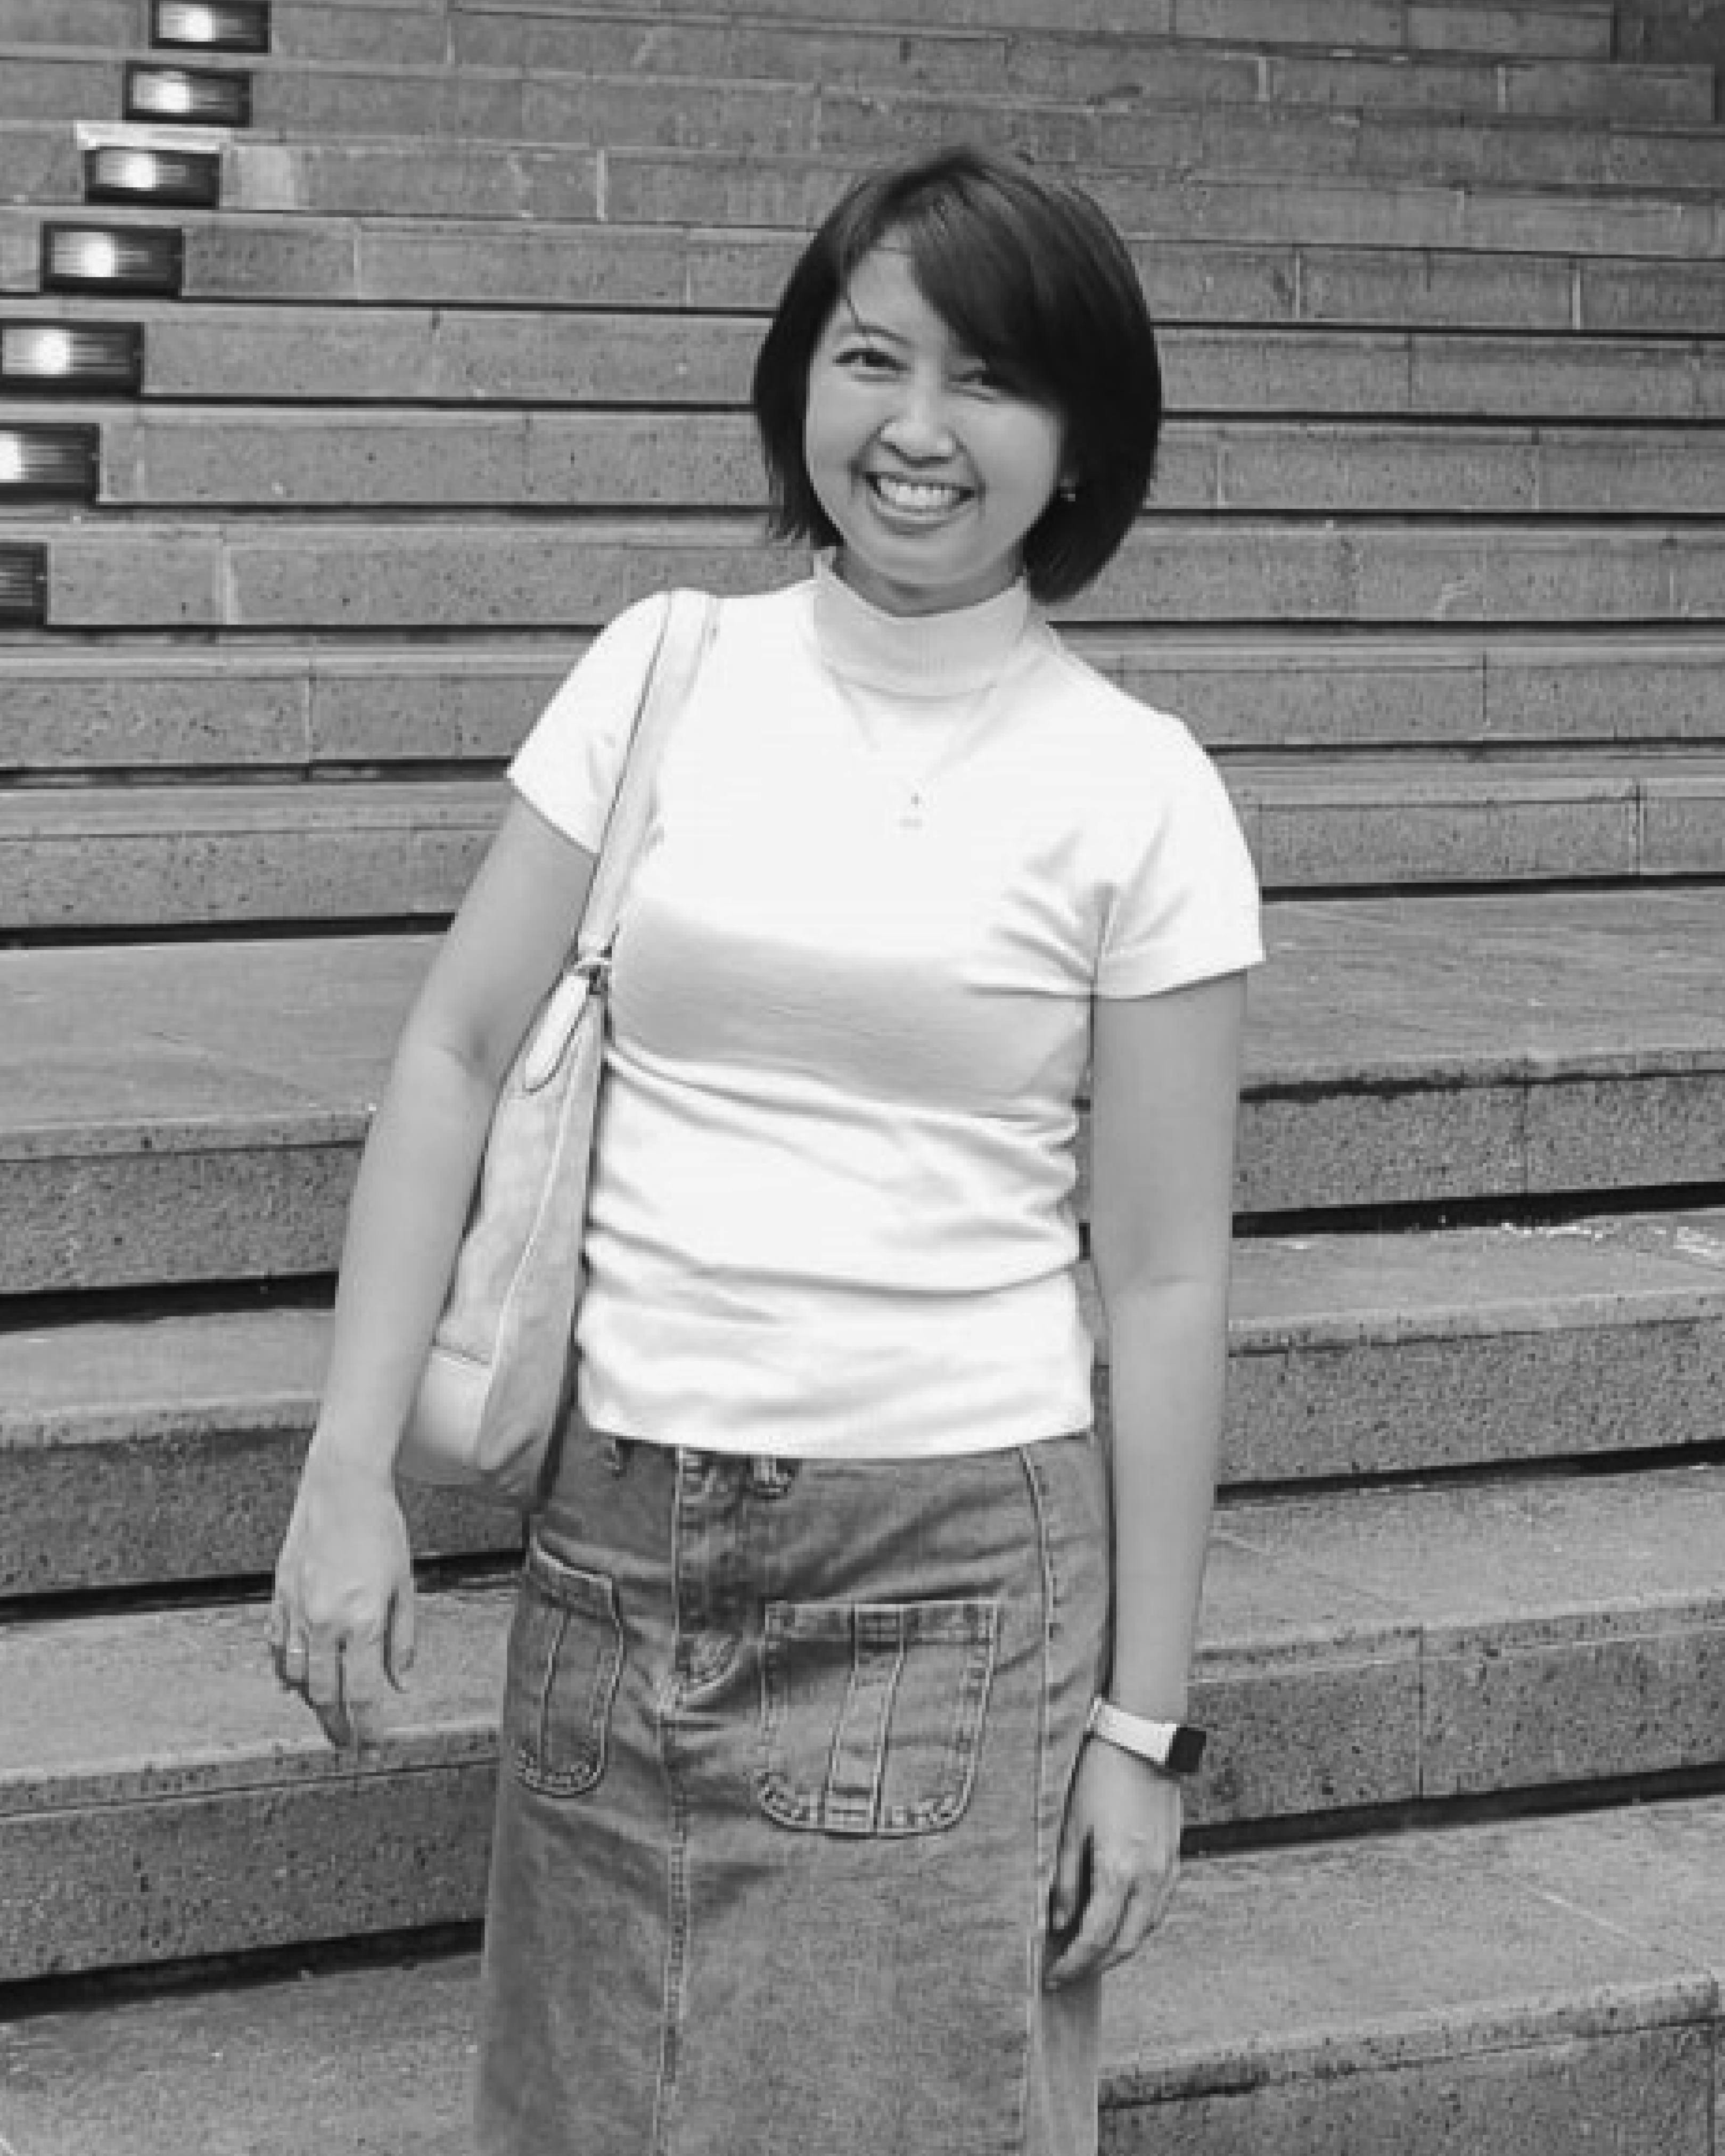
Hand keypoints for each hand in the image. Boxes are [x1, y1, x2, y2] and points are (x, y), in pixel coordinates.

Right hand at [268, 1455, 415, 1752]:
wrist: (340, 1487)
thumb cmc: (381, 1530)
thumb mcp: (405, 1585)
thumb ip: (402, 1640)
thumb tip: (399, 1685)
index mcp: (363, 1622)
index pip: (362, 1696)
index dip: (368, 1729)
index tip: (373, 1747)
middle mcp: (325, 1623)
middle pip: (325, 1697)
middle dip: (338, 1728)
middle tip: (349, 1744)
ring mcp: (297, 1612)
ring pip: (298, 1678)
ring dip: (313, 1702)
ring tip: (329, 1715)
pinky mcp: (279, 1598)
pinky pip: (278, 1650)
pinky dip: (288, 1671)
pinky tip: (298, 1680)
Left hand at [1045, 1735, 1182, 1987]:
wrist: (1141, 1742)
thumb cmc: (1100, 1777)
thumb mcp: (1069, 1826)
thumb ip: (1064, 1879)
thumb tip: (1058, 1922)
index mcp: (1119, 1870)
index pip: (1096, 1937)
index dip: (1074, 1962)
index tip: (1055, 1976)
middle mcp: (1149, 1878)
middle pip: (1125, 1944)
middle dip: (1096, 1966)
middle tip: (1071, 1972)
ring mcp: (1166, 1870)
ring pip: (1145, 1929)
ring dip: (1118, 1949)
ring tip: (1090, 1953)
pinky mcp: (1174, 1859)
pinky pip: (1157, 1908)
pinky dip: (1136, 1925)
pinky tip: (1118, 1922)